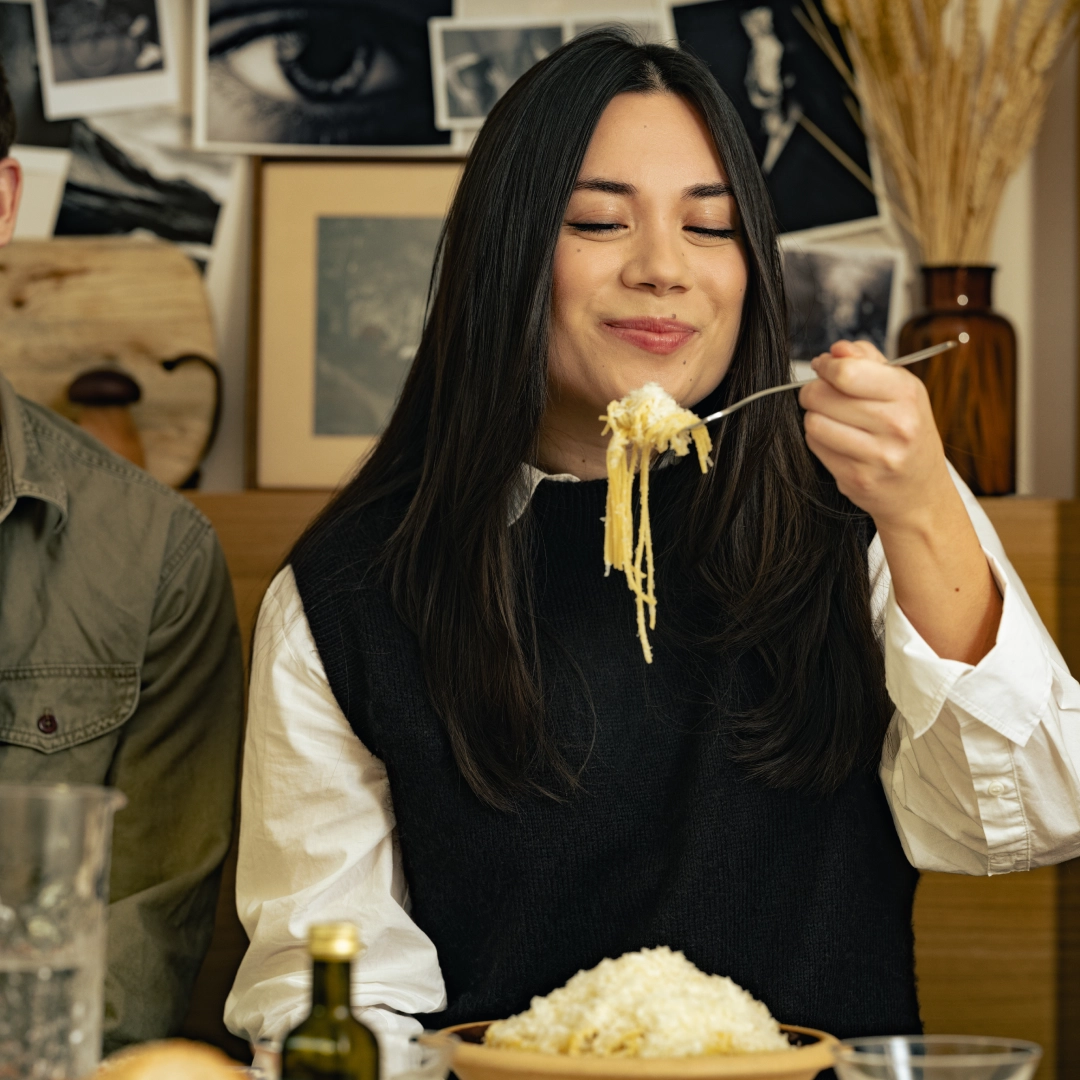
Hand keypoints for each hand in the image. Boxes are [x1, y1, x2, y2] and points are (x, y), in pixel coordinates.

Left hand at [798, 339, 952, 528]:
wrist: (920, 490)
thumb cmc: (906, 430)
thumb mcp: (900, 388)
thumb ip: (867, 361)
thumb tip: (836, 349)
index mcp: (907, 394)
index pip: (846, 372)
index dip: (826, 367)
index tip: (823, 368)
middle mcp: (896, 425)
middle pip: (822, 396)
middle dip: (813, 391)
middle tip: (820, 394)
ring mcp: (877, 456)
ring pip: (814, 422)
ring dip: (814, 417)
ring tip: (830, 418)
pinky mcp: (857, 478)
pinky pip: (816, 447)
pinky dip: (818, 440)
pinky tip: (835, 440)